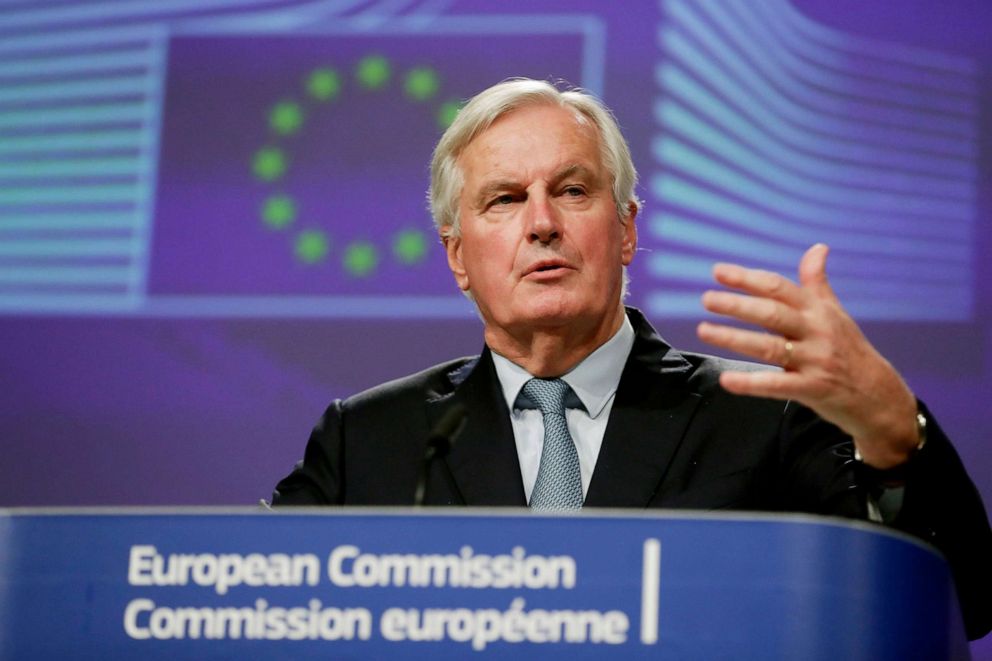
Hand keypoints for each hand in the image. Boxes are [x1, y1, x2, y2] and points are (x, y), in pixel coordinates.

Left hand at [696, 244, 918, 468]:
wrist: (879, 395)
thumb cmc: (849, 350)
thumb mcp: (835, 313)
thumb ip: (817, 282)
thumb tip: (818, 247)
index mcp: (818, 310)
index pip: (779, 288)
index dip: (748, 278)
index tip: (718, 271)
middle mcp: (817, 332)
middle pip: (772, 313)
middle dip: (738, 305)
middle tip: (707, 299)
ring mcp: (815, 361)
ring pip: (769, 347)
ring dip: (734, 338)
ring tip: (705, 330)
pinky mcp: (812, 389)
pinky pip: (777, 385)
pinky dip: (750, 383)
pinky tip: (727, 380)